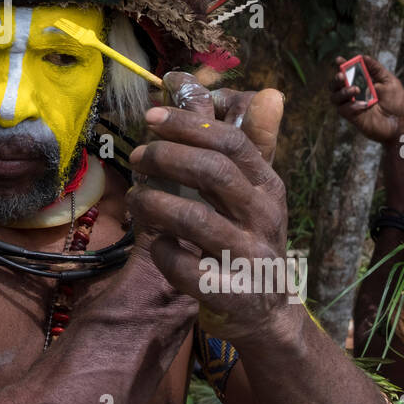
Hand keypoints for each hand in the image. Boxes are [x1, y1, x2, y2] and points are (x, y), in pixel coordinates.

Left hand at [128, 73, 291, 344]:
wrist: (265, 314)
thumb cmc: (245, 238)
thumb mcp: (250, 191)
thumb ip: (241, 143)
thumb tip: (259, 89)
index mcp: (267, 185)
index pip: (231, 141)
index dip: (187, 124)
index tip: (149, 117)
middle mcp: (264, 217)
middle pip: (212, 172)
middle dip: (164, 157)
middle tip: (136, 158)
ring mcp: (250, 257)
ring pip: (193, 219)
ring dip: (152, 204)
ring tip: (135, 201)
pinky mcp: (230, 293)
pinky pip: (183, 265)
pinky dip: (162, 251)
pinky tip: (157, 244)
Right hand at [329, 54, 403, 144]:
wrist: (400, 123)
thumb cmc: (396, 103)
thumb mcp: (390, 82)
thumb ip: (377, 69)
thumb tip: (364, 57)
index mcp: (362, 82)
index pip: (347, 72)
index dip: (341, 65)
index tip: (339, 60)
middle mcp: (354, 93)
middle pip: (335, 84)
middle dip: (336, 78)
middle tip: (342, 75)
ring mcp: (351, 105)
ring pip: (334, 96)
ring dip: (341, 91)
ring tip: (355, 89)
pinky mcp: (351, 116)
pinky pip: (342, 109)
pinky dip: (350, 105)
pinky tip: (363, 105)